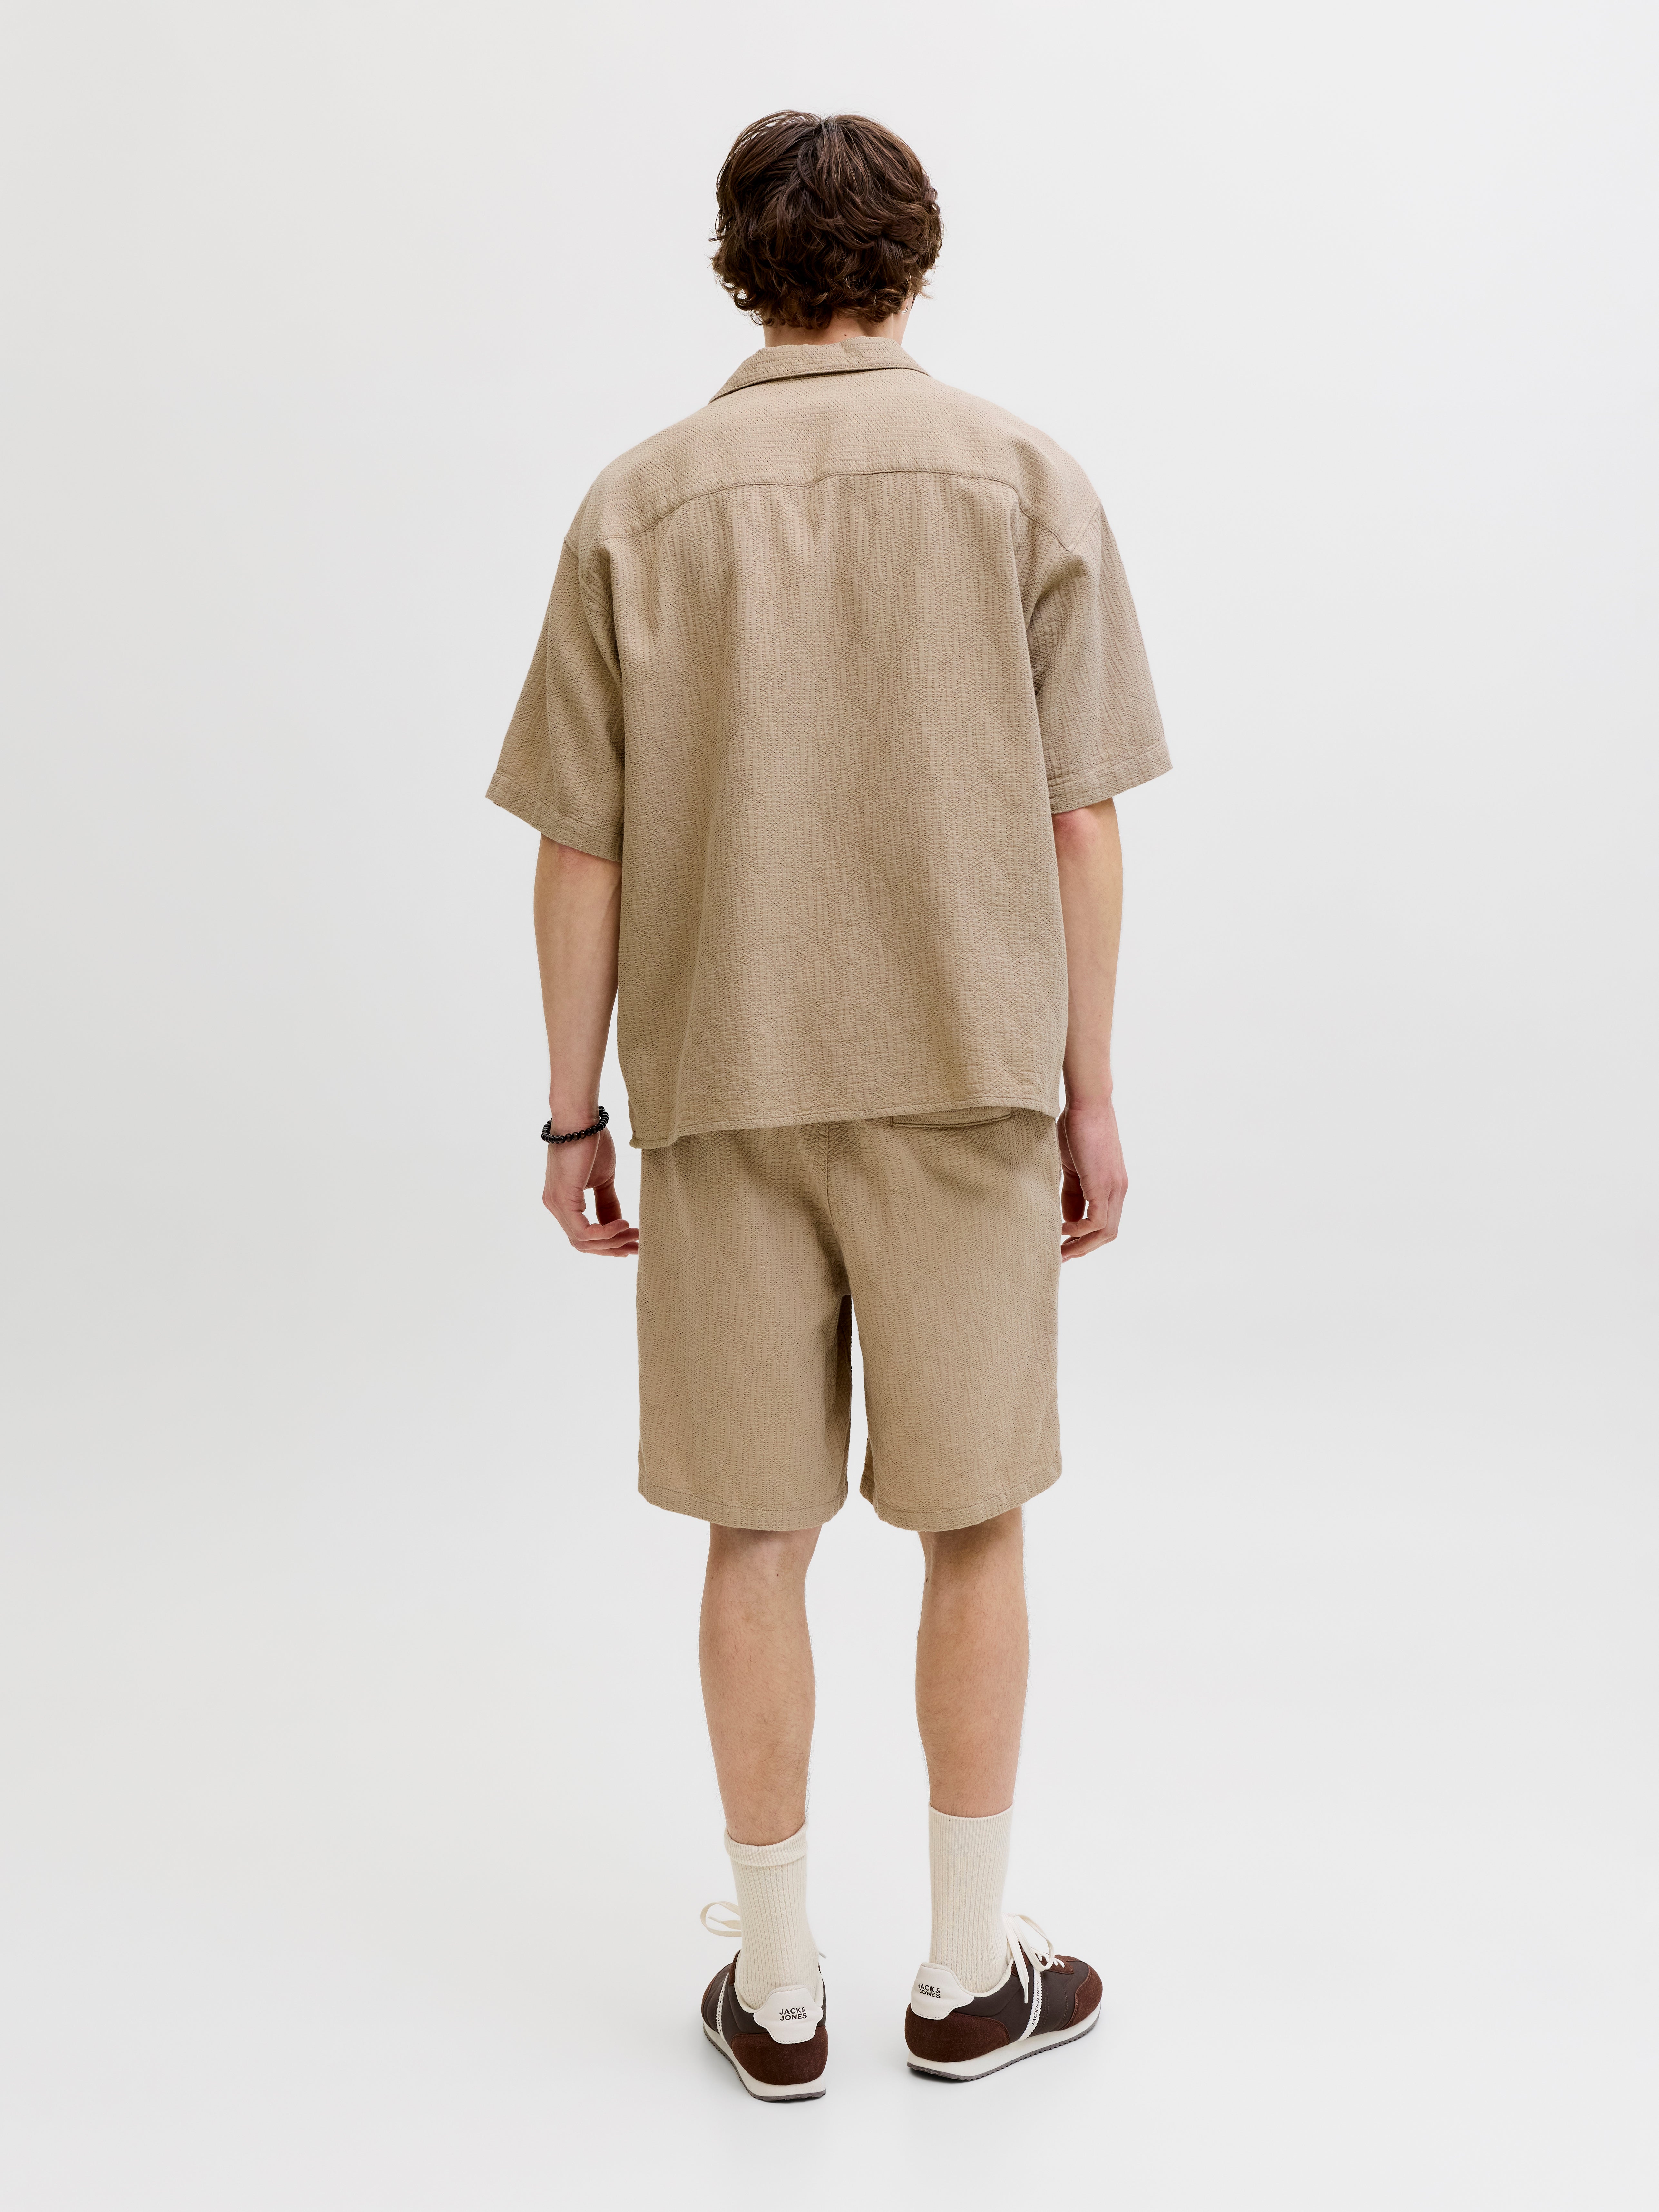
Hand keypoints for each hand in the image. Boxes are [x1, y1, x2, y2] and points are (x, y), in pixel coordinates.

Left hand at [542, 1123, 638, 1256]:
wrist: (581, 1119)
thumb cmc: (591, 1141)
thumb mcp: (603, 1180)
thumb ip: (607, 1204)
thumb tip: (617, 1226)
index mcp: (563, 1202)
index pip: (582, 1235)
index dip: (607, 1244)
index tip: (631, 1244)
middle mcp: (555, 1206)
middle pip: (582, 1244)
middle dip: (611, 1249)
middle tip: (636, 1247)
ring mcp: (556, 1204)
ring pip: (583, 1241)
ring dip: (612, 1242)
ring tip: (634, 1234)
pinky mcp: (564, 1199)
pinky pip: (584, 1231)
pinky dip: (606, 1233)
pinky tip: (624, 1225)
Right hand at [1058, 1098, 1127, 1259]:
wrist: (1087, 1104)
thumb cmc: (1077, 1129)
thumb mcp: (1073, 1168)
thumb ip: (1072, 1193)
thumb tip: (1068, 1220)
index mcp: (1112, 1187)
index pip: (1104, 1224)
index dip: (1086, 1240)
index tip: (1064, 1247)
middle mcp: (1118, 1191)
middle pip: (1108, 1234)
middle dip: (1084, 1249)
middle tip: (1061, 1257)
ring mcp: (1114, 1188)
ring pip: (1105, 1232)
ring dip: (1082, 1245)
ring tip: (1060, 1250)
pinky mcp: (1103, 1184)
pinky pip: (1096, 1221)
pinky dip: (1079, 1230)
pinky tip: (1061, 1229)